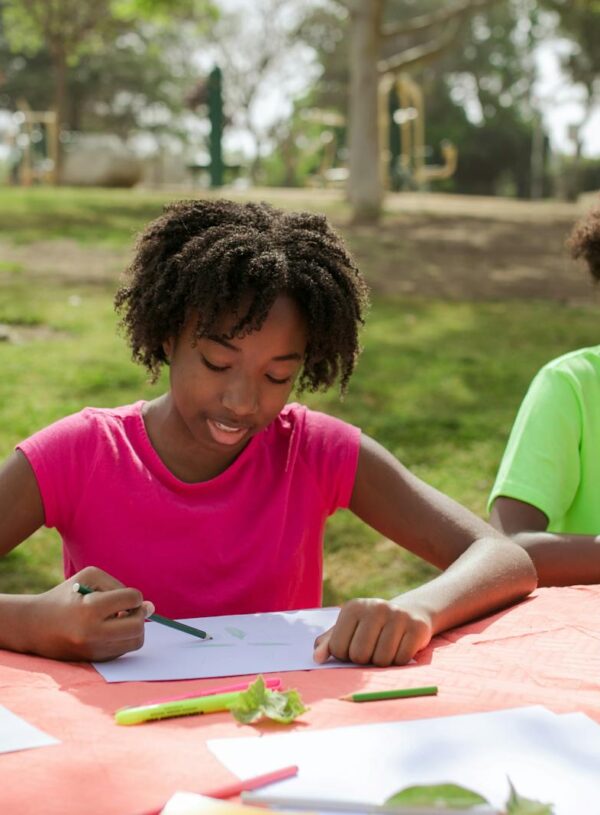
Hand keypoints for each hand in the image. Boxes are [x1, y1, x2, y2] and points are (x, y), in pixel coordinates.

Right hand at [25, 566, 154, 661]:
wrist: (35, 626)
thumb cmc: (65, 596)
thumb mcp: (90, 577)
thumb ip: (121, 587)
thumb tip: (150, 607)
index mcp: (90, 608)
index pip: (132, 600)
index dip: (133, 596)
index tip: (123, 597)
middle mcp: (93, 633)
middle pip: (138, 626)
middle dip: (139, 614)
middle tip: (128, 610)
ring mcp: (94, 650)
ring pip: (135, 641)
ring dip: (134, 627)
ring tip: (119, 619)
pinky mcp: (95, 661)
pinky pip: (124, 650)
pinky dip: (123, 638)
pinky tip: (109, 629)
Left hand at [313, 598, 432, 666]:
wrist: (409, 613)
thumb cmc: (371, 627)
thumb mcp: (349, 630)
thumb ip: (329, 643)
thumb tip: (317, 658)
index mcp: (353, 607)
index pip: (338, 648)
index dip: (345, 656)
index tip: (355, 646)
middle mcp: (375, 607)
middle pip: (359, 655)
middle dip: (364, 660)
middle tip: (372, 648)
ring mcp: (397, 616)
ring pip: (381, 660)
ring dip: (383, 662)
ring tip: (387, 647)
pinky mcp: (417, 627)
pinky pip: (401, 659)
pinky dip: (400, 661)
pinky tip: (401, 647)